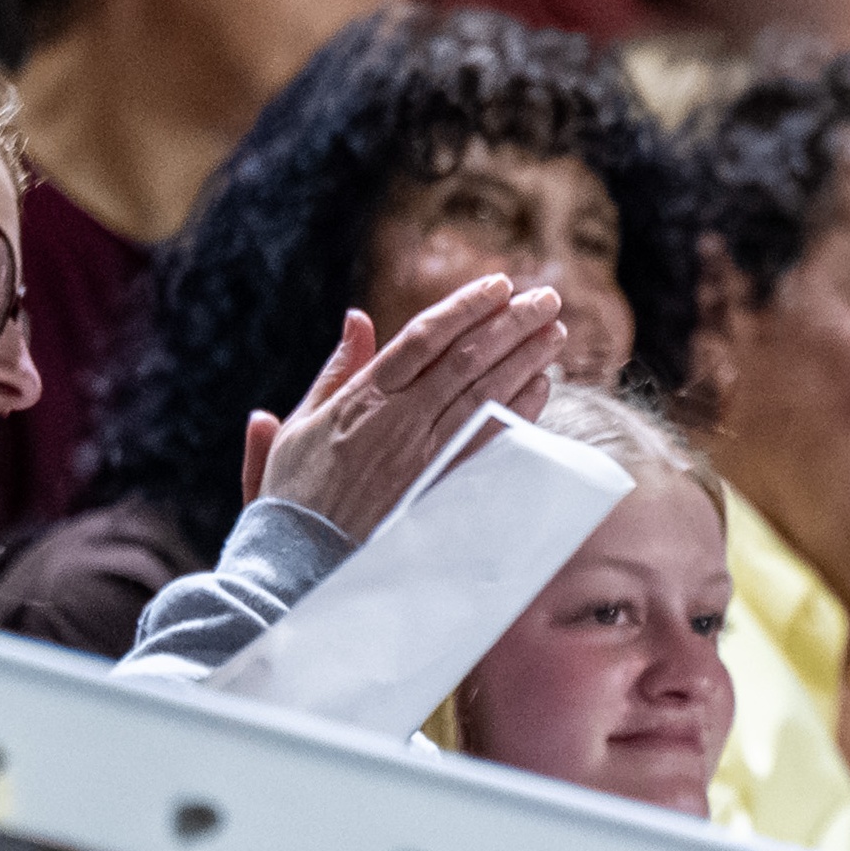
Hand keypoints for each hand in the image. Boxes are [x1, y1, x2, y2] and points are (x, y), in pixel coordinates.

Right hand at [243, 278, 567, 541]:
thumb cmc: (295, 494)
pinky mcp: (442, 489)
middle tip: (546, 299)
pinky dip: (518, 411)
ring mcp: (423, 457)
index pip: (423, 337)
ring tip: (554, 333)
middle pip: (465, 359)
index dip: (464, 307)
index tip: (498, 285)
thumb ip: (336, 370)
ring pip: (484, 394)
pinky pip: (490, 443)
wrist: (297, 564)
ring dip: (524, 359)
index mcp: (362, 399)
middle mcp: (397, 422)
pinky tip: (542, 386)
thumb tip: (358, 318)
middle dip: (510, 324)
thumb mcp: (300, 424)